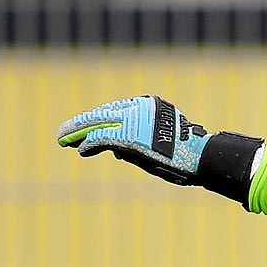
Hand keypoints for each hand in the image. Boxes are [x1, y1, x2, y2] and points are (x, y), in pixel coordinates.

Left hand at [57, 95, 262, 203]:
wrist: (203, 158)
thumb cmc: (191, 159)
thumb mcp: (163, 149)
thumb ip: (138, 147)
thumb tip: (115, 150)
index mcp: (154, 108)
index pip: (119, 112)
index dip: (100, 122)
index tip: (87, 131)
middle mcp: (142, 108)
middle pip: (105, 114)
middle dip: (83, 125)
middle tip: (65, 133)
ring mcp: (136, 118)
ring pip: (99, 122)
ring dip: (78, 131)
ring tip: (63, 138)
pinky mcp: (130, 133)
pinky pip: (104, 136)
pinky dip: (90, 143)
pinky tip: (80, 149)